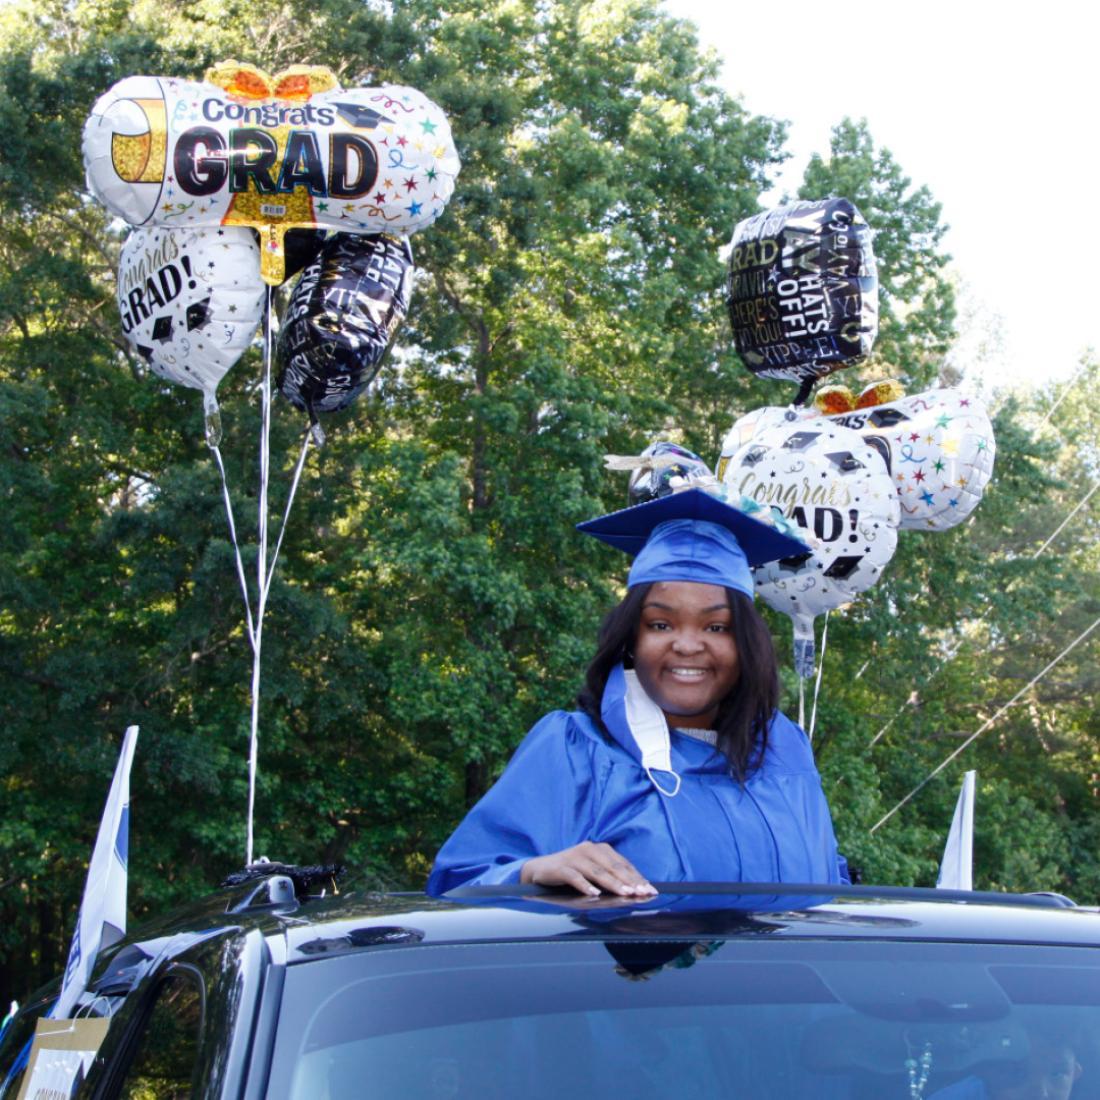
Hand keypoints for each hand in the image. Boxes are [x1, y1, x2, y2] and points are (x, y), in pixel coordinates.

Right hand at [520, 841, 656, 897]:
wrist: (539, 870)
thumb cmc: (571, 872)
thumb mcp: (592, 872)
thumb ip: (610, 877)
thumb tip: (635, 891)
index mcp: (600, 849)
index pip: (623, 864)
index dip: (638, 877)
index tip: (651, 890)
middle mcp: (589, 849)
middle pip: (613, 867)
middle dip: (630, 881)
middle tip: (642, 893)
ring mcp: (574, 857)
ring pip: (598, 872)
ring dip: (613, 884)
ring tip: (625, 894)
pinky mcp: (561, 867)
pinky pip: (575, 876)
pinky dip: (585, 885)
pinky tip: (594, 894)